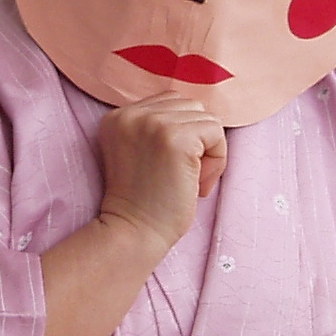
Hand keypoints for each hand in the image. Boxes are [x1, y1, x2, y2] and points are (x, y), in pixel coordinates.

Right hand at [93, 94, 225, 254]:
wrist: (133, 233)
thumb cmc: (143, 202)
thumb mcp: (139, 152)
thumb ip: (157, 129)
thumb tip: (202, 116)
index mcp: (118, 116)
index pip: (170, 102)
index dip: (183, 134)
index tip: (171, 168)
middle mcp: (132, 113)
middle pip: (190, 106)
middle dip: (197, 140)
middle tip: (184, 176)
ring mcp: (153, 123)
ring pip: (206, 118)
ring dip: (209, 151)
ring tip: (191, 181)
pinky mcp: (176, 138)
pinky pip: (216, 132)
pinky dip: (217, 160)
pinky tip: (198, 184)